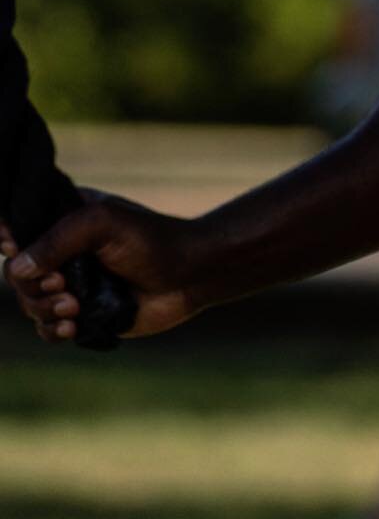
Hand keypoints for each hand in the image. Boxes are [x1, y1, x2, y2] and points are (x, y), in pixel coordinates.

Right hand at [1, 191, 205, 343]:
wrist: (190, 275)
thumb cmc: (153, 240)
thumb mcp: (104, 223)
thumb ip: (58, 239)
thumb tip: (17, 266)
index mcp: (66, 219)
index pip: (19, 227)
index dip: (10, 241)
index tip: (16, 246)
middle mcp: (64, 251)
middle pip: (18, 274)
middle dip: (33, 286)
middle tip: (63, 285)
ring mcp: (72, 283)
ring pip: (30, 303)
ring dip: (45, 309)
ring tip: (75, 307)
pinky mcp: (83, 313)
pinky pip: (48, 328)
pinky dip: (54, 329)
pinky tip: (74, 326)